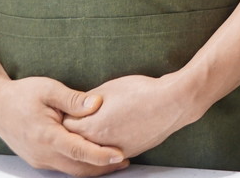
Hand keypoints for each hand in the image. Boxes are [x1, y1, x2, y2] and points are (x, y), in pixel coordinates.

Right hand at [0, 76, 126, 175]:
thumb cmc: (21, 94)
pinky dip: (80, 164)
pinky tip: (92, 156)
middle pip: (78, 167)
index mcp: (46, 136)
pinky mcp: (37, 159)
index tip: (121, 155)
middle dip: (103, 167)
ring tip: (114, 160)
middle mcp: (42, 153)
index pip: (79, 151)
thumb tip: (98, 103)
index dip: (101, 155)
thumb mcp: (49, 89)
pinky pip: (62, 166)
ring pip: (70, 170)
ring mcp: (38, 159)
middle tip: (125, 160)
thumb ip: (73, 99)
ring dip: (92, 168)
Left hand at [63, 74, 193, 158]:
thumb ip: (86, 101)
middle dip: (77, 129)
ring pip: (95, 149)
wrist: (173, 103)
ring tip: (99, 122)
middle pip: (78, 141)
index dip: (67, 114)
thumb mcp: (108, 88)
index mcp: (91, 127)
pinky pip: (111, 151)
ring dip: (93, 138)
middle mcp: (100, 144)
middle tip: (81, 117)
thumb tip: (78, 105)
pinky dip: (109, 143)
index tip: (69, 108)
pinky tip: (114, 130)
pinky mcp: (132, 151)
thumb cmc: (141, 92)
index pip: (66, 125)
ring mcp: (116, 150)